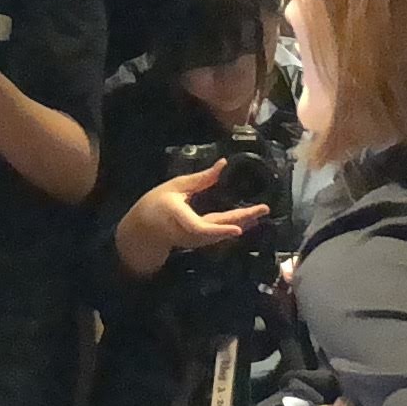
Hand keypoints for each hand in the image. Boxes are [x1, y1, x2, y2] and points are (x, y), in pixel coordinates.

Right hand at [116, 163, 270, 275]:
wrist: (143, 231)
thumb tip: (222, 164)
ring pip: (222, 233)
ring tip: (260, 212)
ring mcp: (195, 240)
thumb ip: (200, 179)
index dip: (219, 230)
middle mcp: (189, 232)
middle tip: (263, 209)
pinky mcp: (200, 241)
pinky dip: (234, 225)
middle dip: (242, 219)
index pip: (200, 227)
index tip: (237, 230)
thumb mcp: (175, 186)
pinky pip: (220, 234)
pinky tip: (248, 219)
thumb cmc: (156, 204)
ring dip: (242, 222)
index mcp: (178, 216)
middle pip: (218, 229)